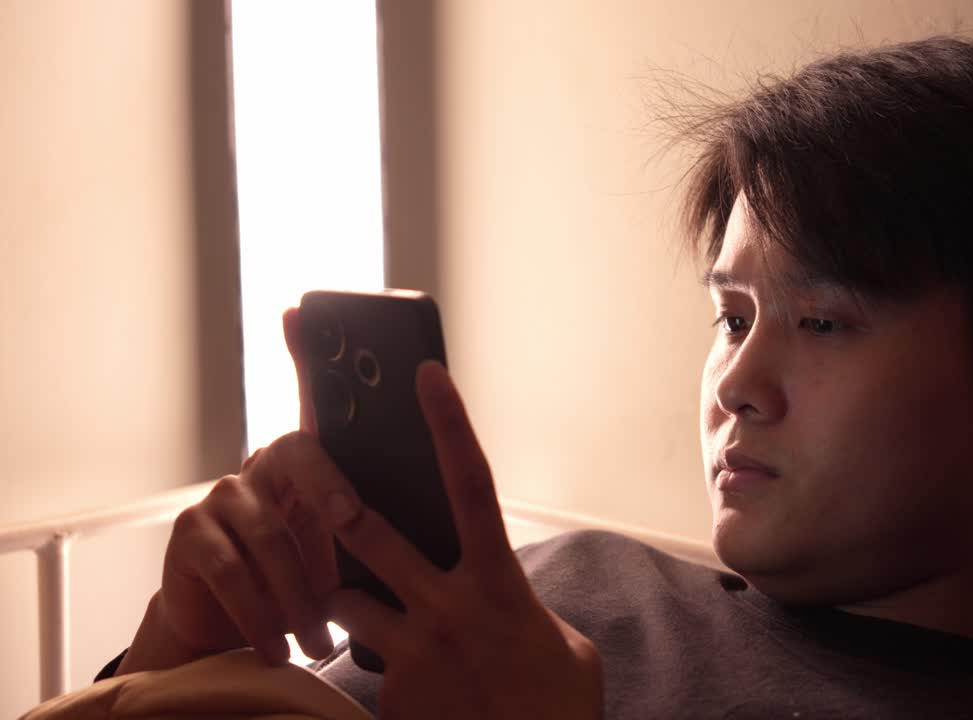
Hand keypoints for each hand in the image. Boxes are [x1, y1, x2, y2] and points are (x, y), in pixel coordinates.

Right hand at [116, 308, 345, 673]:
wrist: (238, 630)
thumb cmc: (309, 579)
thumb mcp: (350, 551)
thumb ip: (377, 519)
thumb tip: (439, 519)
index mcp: (313, 459)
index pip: (314, 397)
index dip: (304, 353)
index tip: (299, 313)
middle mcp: (266, 464)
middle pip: (301, 454)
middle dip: (331, 486)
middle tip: (354, 521)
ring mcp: (224, 497)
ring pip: (270, 535)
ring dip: (300, 594)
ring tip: (324, 637)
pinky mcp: (192, 538)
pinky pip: (233, 574)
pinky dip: (260, 616)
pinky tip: (277, 646)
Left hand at [324, 356, 602, 718]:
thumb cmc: (555, 705)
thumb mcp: (563, 643)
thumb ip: (523, 605)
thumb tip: (496, 594)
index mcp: (500, 583)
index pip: (471, 484)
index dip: (449, 424)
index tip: (426, 375)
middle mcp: (450, 608)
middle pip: (375, 534)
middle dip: (342, 503)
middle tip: (319, 481)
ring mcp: (415, 653)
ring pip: (347, 600)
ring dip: (346, 600)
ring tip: (362, 614)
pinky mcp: (392, 696)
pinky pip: (365, 664)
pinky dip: (378, 667)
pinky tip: (415, 691)